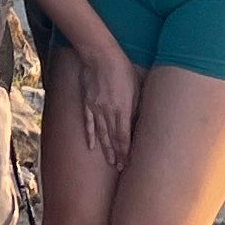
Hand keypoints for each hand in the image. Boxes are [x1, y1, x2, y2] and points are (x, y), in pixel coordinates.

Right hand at [74, 41, 139, 168]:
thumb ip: (136, 108)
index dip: (126, 150)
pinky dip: (90, 136)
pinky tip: (91, 147)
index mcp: (122, 109)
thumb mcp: (136, 88)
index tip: (128, 162)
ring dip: (106, 149)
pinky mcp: (87, 103)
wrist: (100, 56)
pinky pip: (88, 123)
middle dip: (117, 154)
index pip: (124, 136)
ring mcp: (96, 109)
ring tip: (110, 162)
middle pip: (113, 138)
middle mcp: (108, 112)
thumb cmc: (123, 70)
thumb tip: (137, 123)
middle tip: (120, 168)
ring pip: (101, 134)